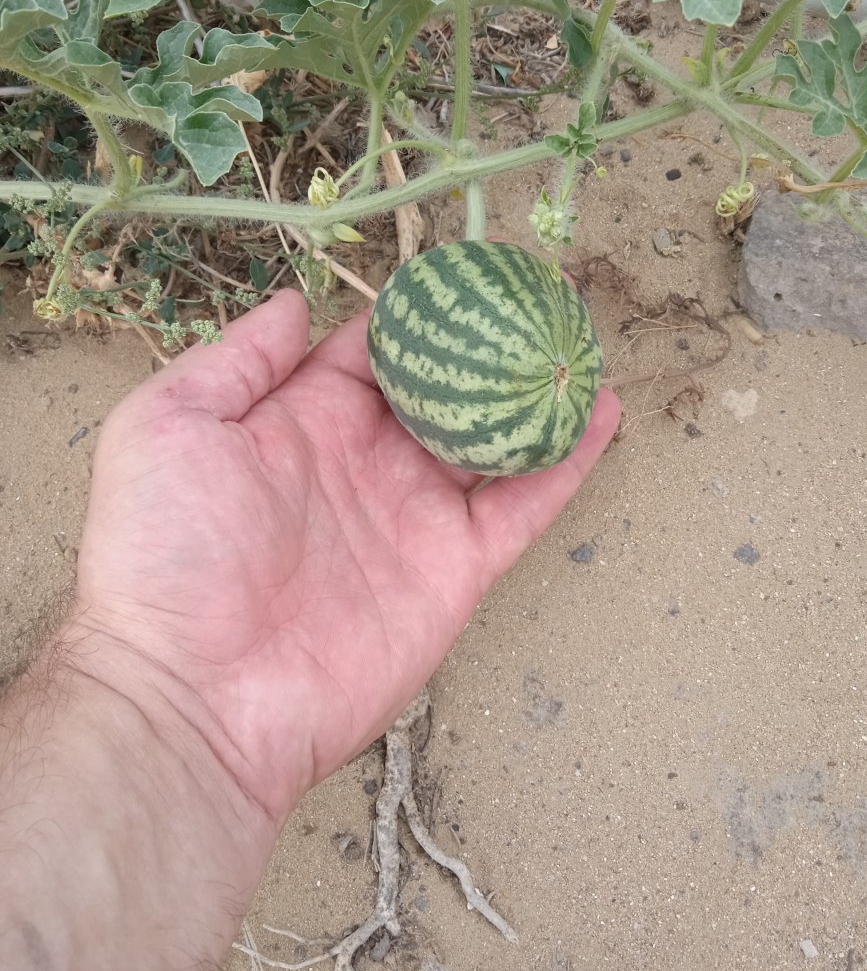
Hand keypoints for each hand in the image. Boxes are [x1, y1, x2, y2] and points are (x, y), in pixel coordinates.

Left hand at [76, 291, 620, 823]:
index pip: (370, 351)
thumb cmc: (164, 558)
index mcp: (300, 422)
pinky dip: (566, 461)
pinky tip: (598, 412)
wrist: (198, 698)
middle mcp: (364, 462)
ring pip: (492, 438)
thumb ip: (235, 360)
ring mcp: (415, 515)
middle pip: (442, 389)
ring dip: (535, 393)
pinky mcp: (456, 568)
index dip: (412, 312)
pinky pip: (523, 503)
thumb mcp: (167, 426)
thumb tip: (293, 302)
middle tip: (537, 295)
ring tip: (578, 342)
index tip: (459, 272)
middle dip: (484, 344)